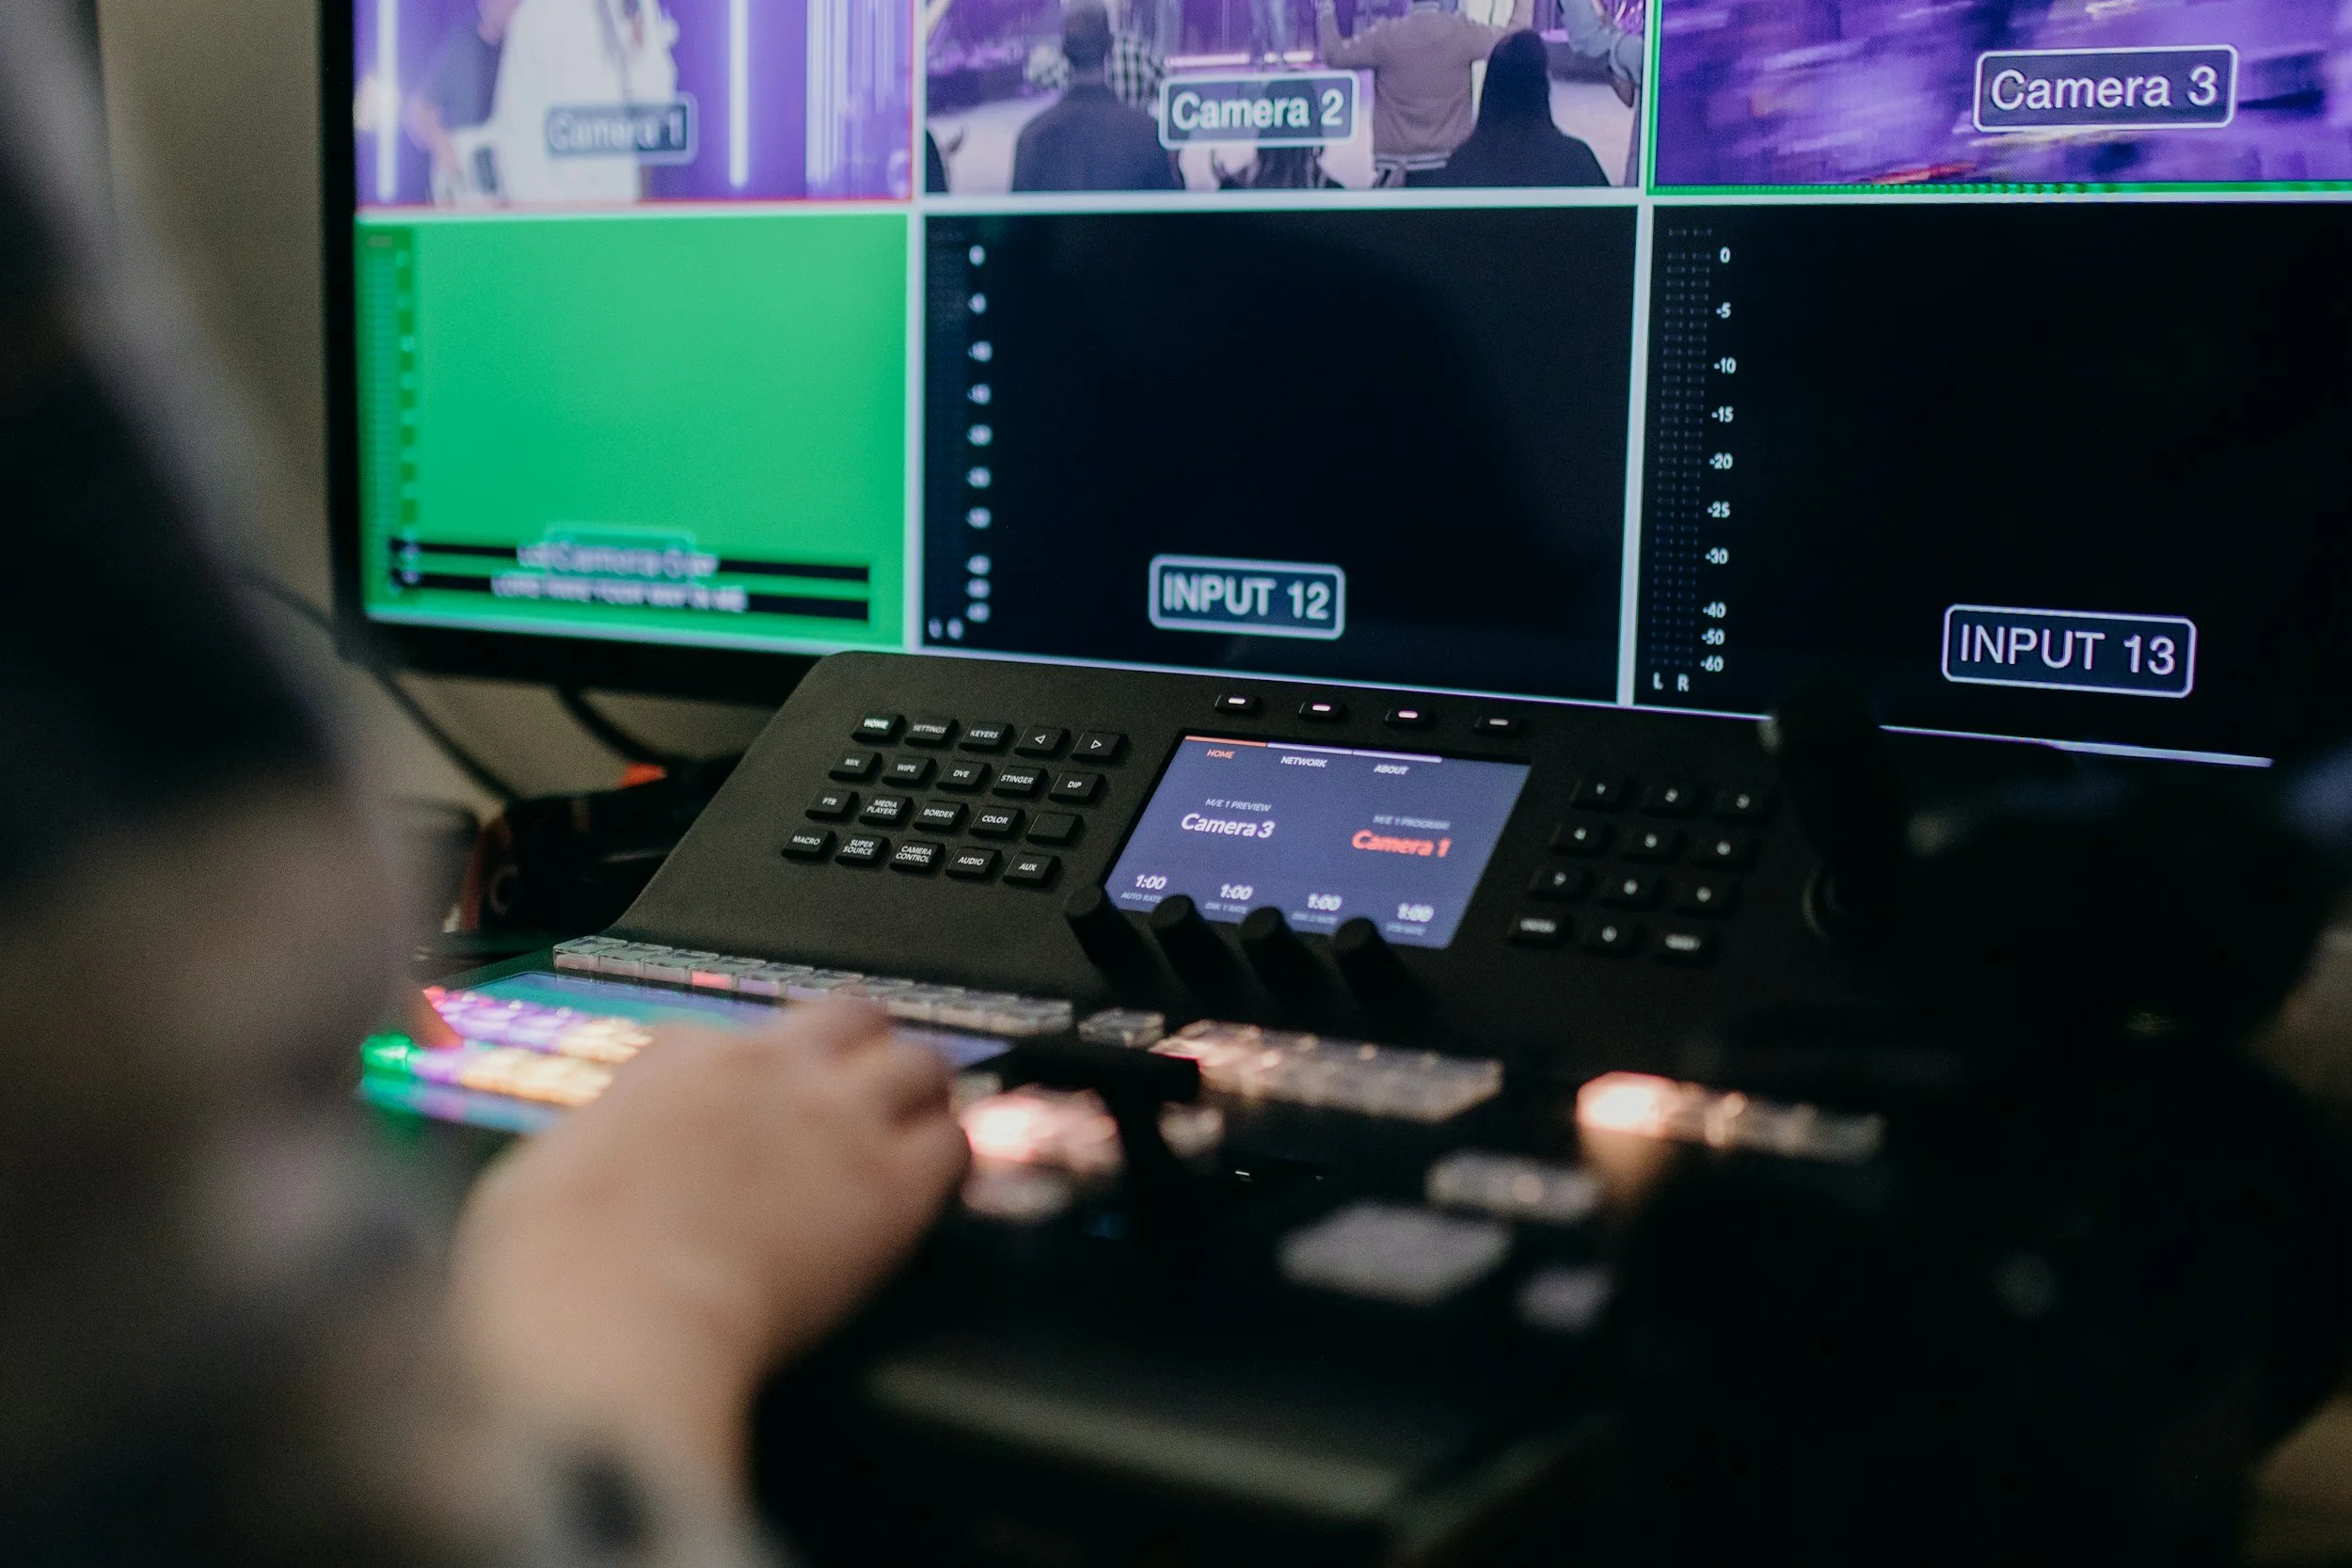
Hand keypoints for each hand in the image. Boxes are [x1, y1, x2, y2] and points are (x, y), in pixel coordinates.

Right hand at [447, 1000, 966, 1505]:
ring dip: (921, 1091)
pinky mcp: (888, 1187)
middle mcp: (767, 1070)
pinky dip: (953, 1159)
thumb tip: (590, 1163)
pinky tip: (941, 1189)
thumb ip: (589, 1147)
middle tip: (865, 1087)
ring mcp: (836, 1119)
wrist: (611, 1318)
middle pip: (849, 1015)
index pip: (726, 1032)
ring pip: (920, 1062)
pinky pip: (953, 1144)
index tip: (748, 1102)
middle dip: (861, 1047)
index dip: (745, 1070)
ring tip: (919, 1124)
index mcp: (675, 1061)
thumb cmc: (552, 1267)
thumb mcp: (540, 1174)